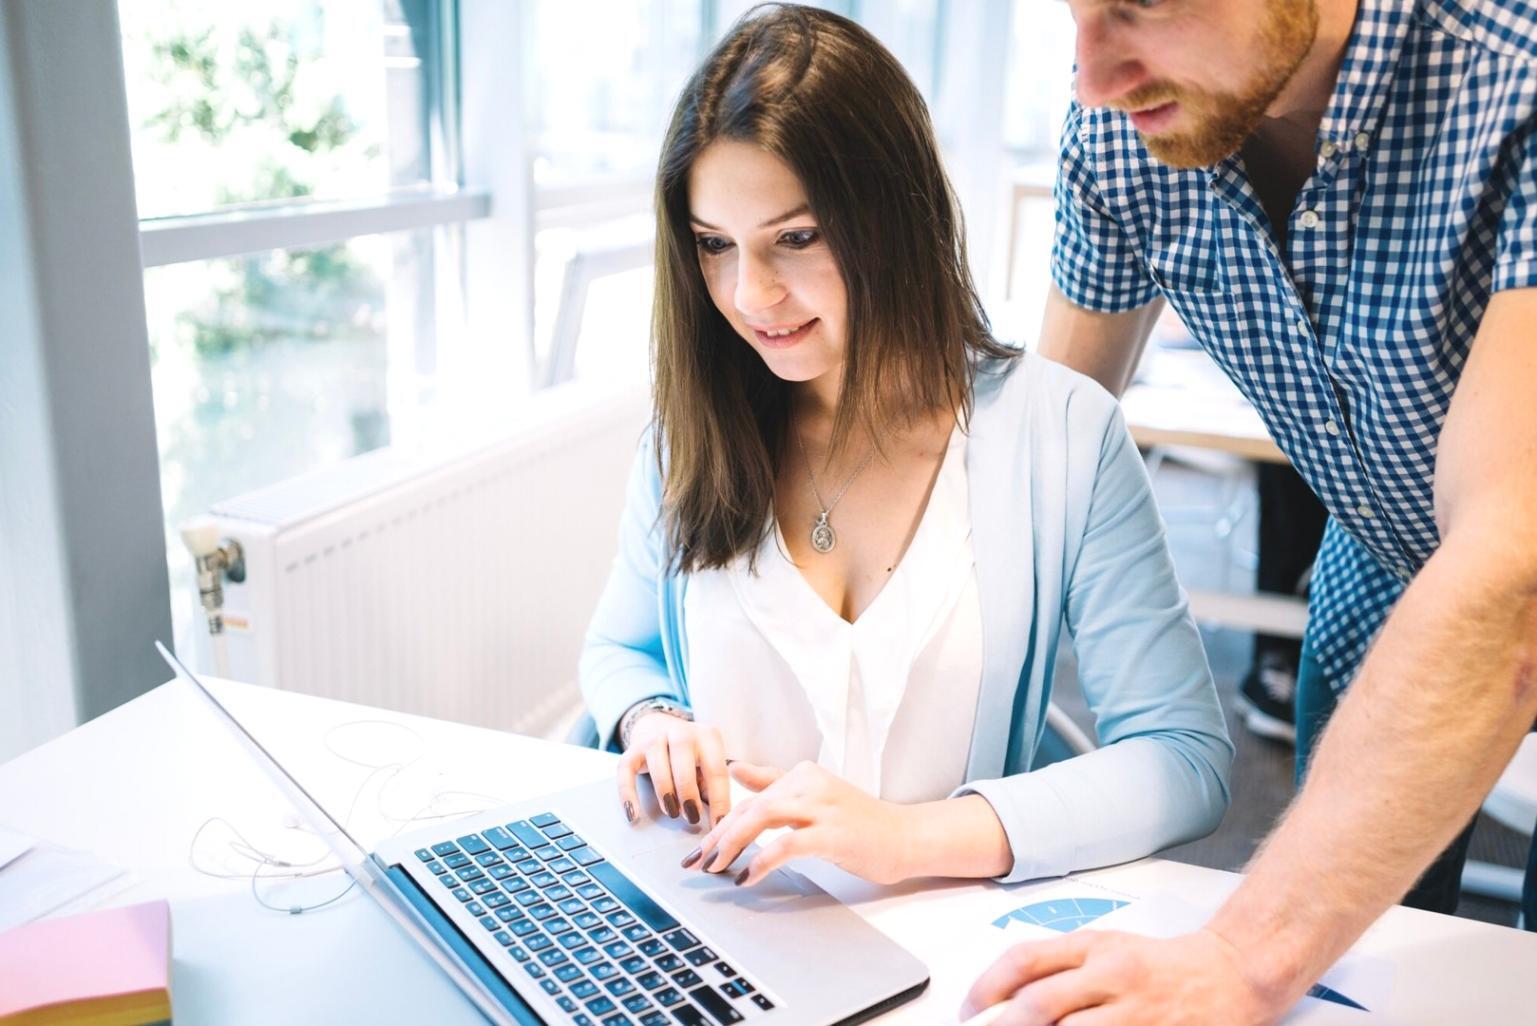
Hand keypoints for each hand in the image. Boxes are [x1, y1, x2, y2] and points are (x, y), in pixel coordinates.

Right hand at [617, 712, 729, 828]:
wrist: (658, 726)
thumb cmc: (690, 756)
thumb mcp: (707, 764)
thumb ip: (712, 787)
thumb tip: (718, 821)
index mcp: (707, 736)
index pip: (716, 769)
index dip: (719, 799)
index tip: (719, 824)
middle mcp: (681, 732)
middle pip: (683, 758)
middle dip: (688, 791)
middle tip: (692, 817)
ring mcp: (654, 738)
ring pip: (657, 762)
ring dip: (665, 790)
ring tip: (671, 812)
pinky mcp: (632, 749)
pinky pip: (626, 770)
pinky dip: (628, 793)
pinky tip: (634, 814)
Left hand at [682, 760, 914, 885]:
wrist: (905, 837)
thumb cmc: (859, 822)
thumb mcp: (814, 797)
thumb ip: (774, 784)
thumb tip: (734, 769)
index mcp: (802, 773)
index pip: (749, 797)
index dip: (719, 823)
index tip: (698, 848)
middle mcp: (809, 783)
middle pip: (749, 807)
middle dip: (717, 837)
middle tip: (697, 863)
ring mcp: (822, 807)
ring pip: (761, 817)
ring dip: (732, 844)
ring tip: (717, 868)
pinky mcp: (833, 833)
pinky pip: (786, 844)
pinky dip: (761, 861)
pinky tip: (748, 878)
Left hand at [959, 928, 1284, 1025]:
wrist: (1231, 975)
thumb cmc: (1159, 964)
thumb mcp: (1104, 946)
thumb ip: (1055, 965)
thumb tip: (1000, 997)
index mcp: (1095, 948)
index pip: (1025, 961)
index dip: (986, 988)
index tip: (968, 1010)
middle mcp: (1113, 977)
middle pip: (1041, 1005)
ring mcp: (1136, 1014)